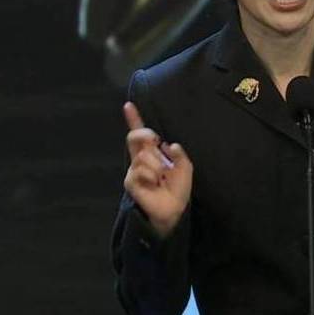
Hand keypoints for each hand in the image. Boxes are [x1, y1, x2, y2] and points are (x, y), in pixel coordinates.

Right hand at [123, 102, 192, 237]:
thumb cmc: (178, 188)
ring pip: (143, 155)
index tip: (128, 105)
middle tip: (155, 140)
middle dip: (145, 134)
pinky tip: (154, 183)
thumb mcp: (185, 167)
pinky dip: (151, 175)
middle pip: (134, 136)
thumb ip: (179, 154)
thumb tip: (169, 144)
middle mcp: (140, 158)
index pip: (141, 134)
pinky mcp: (130, 181)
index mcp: (152, 152)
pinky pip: (140, 169)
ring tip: (161, 178)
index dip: (134, 119)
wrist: (173, 209)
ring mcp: (134, 169)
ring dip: (157, 165)